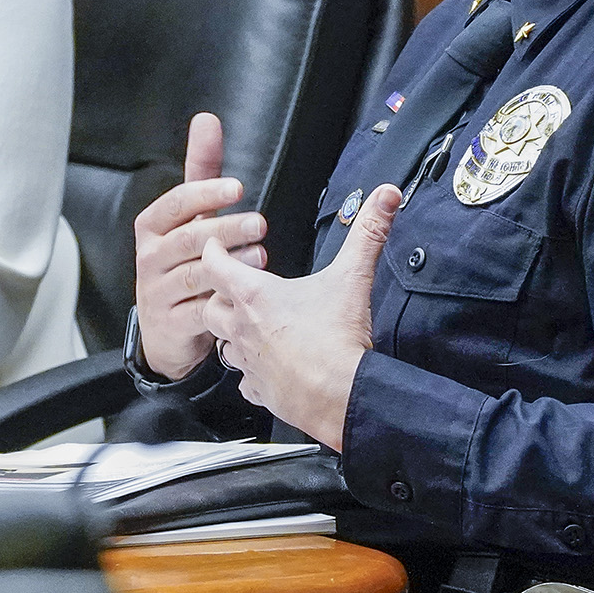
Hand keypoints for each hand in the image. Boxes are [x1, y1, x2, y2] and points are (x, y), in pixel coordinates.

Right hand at [131, 113, 268, 379]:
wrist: (166, 329)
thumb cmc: (181, 261)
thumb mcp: (189, 215)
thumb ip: (200, 170)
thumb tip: (207, 119)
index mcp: (152, 226)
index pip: (176, 202)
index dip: (205, 193)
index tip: (237, 188)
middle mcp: (150, 257)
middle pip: (189, 237)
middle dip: (227, 228)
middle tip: (259, 224)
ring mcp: (157, 292)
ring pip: (196, 273)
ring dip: (231, 264)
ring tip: (261, 256)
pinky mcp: (171, 323)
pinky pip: (199, 310)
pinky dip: (223, 300)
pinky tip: (245, 293)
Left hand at [202, 183, 398, 450]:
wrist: (340, 395)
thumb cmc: (337, 340)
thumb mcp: (353, 276)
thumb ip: (367, 233)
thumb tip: (384, 198)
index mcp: (256, 295)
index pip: (214, 263)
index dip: (213, 250)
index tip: (214, 244)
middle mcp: (243, 327)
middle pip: (209, 306)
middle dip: (216, 296)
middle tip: (230, 290)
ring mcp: (249, 362)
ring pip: (222, 346)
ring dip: (230, 336)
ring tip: (246, 329)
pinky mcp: (259, 390)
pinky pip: (244, 382)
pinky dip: (251, 374)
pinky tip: (265, 370)